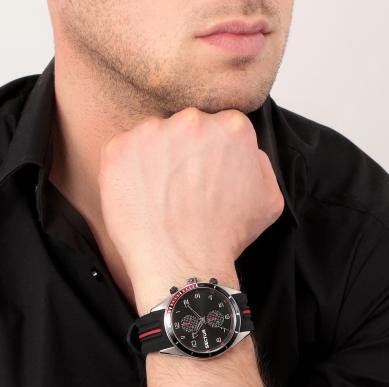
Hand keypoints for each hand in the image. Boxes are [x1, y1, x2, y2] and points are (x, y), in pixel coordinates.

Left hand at [97, 107, 284, 309]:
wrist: (182, 264)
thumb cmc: (225, 237)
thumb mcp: (268, 199)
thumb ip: (260, 162)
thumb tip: (245, 151)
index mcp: (232, 127)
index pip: (220, 127)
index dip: (212, 154)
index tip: (206, 175)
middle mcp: (192, 121)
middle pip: (187, 127)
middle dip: (185, 152)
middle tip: (183, 188)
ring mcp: (152, 132)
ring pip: (155, 137)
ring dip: (157, 158)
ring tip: (160, 196)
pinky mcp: (119, 148)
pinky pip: (123, 150)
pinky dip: (128, 169)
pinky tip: (140, 196)